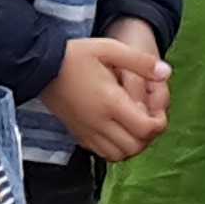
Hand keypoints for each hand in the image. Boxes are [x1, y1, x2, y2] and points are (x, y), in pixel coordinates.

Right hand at [41, 32, 167, 161]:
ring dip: (132, 145)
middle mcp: (99, 123)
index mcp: (110, 102)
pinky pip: (102, 154)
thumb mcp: (110, 48)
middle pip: (135, 147)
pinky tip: (116, 131)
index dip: (158, 122)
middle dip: (148, 136)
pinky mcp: (77, 134)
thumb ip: (140, 61)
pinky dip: (115, 148)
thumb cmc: (74, 55)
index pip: (145, 128)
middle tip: (148, 118)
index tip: (156, 109)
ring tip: (134, 126)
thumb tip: (166, 72)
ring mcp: (87, 131)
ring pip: (119, 155)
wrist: (39, 66)